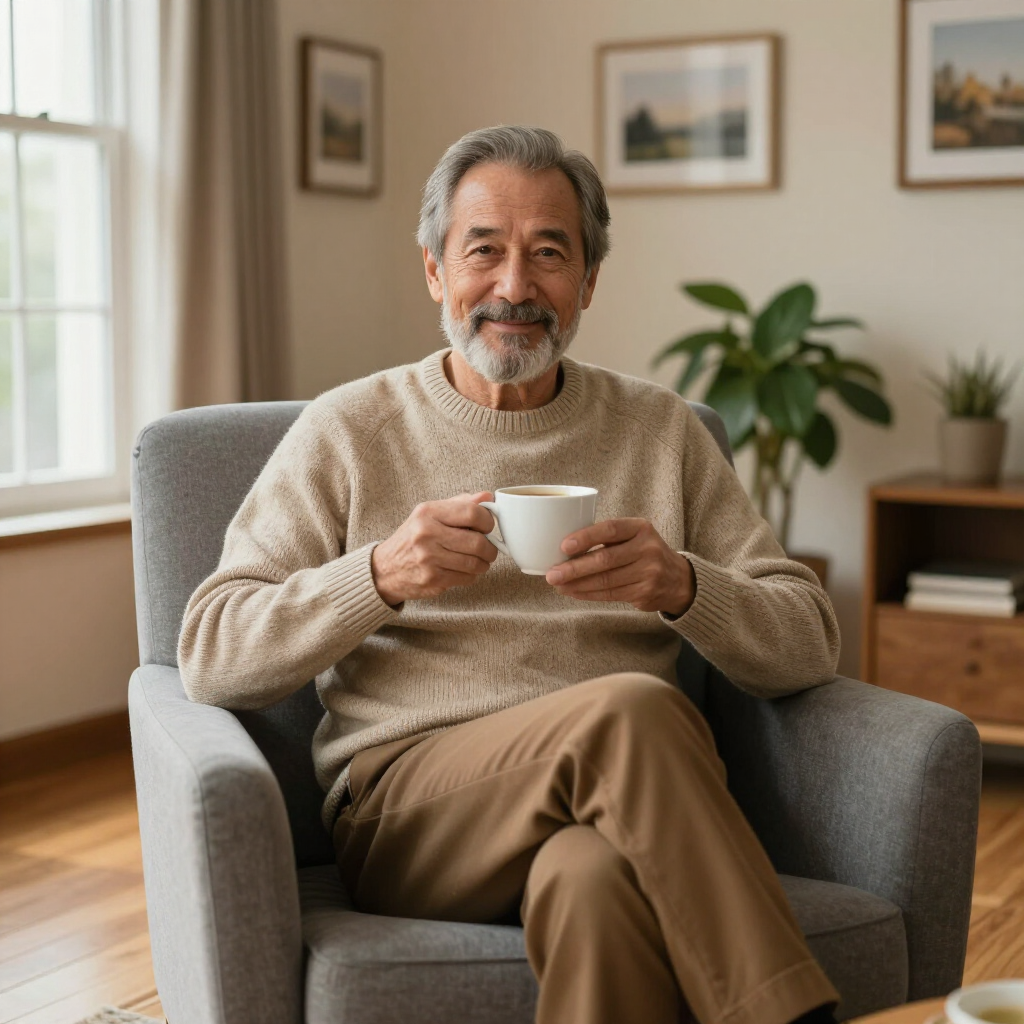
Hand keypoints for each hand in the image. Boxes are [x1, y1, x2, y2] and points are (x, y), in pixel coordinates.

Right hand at [371, 493, 497, 605]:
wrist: (385, 569)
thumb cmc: (412, 538)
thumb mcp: (430, 514)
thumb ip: (459, 504)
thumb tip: (488, 496)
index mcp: (428, 513)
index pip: (472, 513)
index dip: (488, 521)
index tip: (488, 526)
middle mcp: (427, 534)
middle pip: (477, 542)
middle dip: (490, 548)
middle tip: (488, 548)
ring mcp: (429, 559)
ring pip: (475, 563)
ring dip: (483, 563)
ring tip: (479, 560)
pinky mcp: (432, 580)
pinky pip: (466, 578)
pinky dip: (472, 575)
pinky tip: (464, 570)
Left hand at [545, 518, 695, 615]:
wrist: (678, 579)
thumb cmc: (642, 552)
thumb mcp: (633, 535)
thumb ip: (606, 538)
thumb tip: (564, 548)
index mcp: (641, 527)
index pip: (610, 529)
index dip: (586, 537)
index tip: (563, 546)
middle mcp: (648, 549)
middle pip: (605, 560)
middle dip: (574, 568)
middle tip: (552, 574)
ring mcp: (649, 572)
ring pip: (606, 581)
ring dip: (577, 584)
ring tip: (558, 584)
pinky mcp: (645, 593)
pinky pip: (610, 594)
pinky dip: (588, 594)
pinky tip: (573, 592)